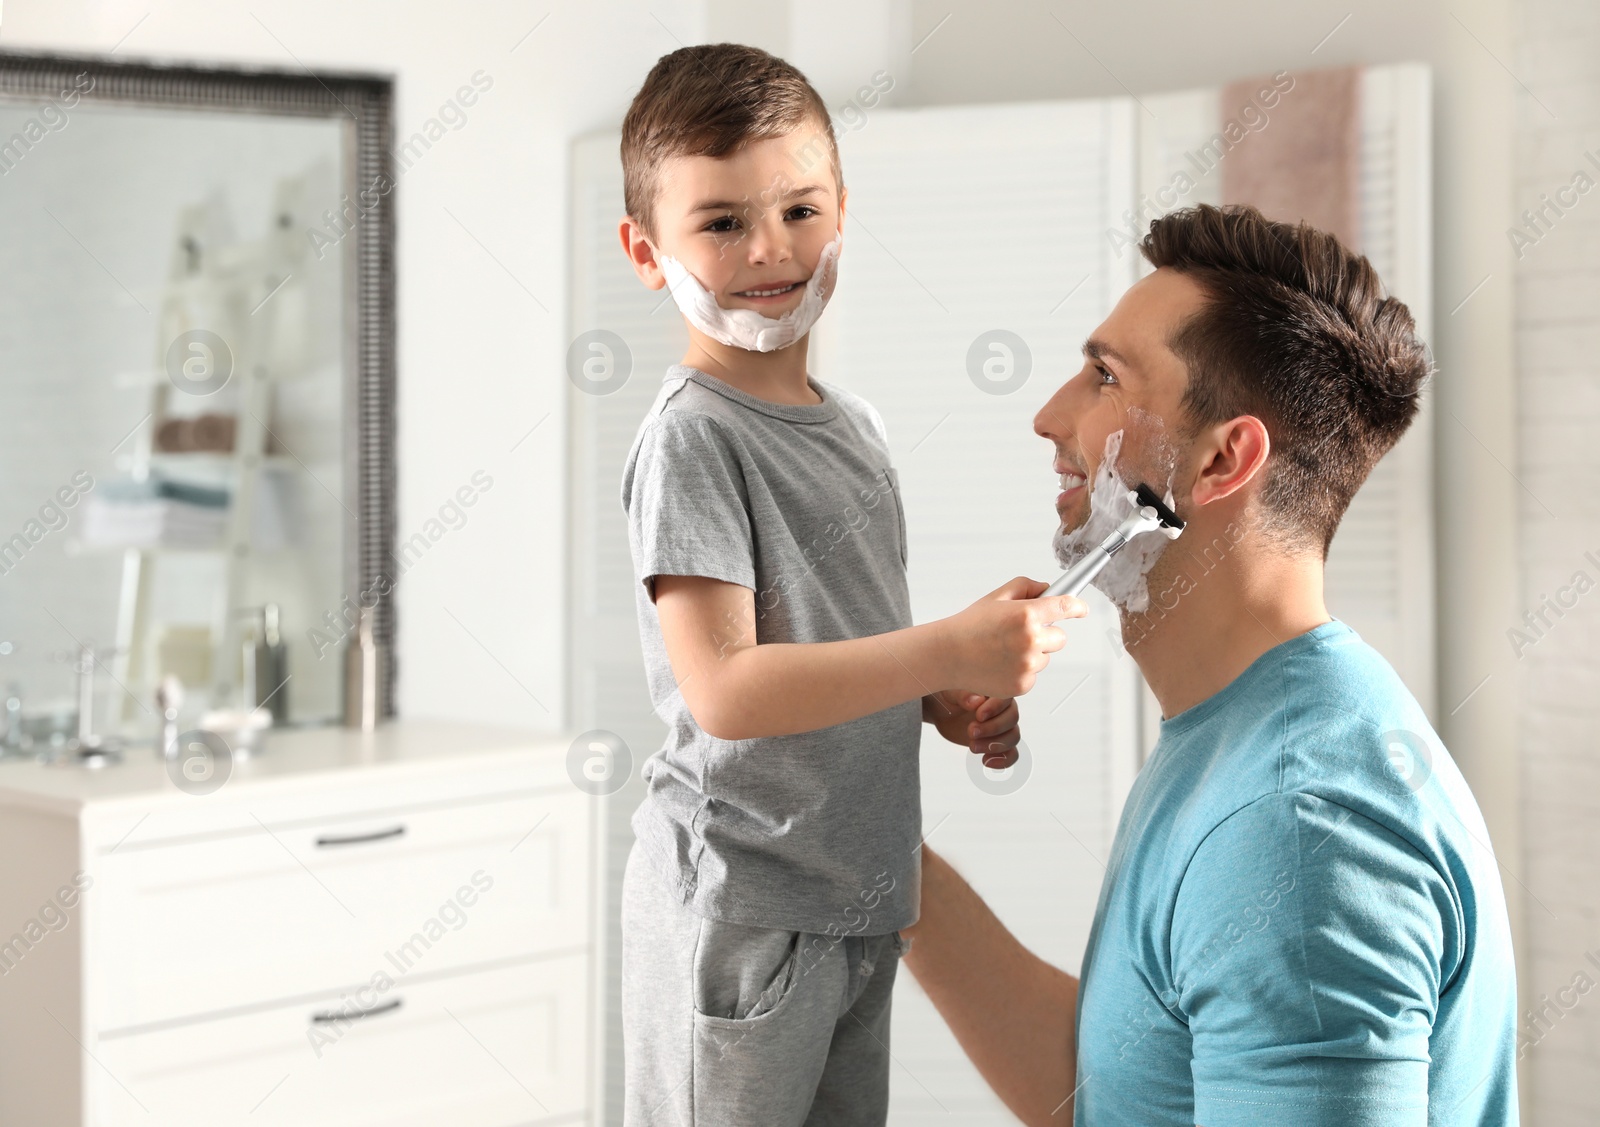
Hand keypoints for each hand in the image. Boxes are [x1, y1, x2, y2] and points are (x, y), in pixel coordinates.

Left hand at [924, 690, 1021, 767]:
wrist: (945, 712)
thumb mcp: (952, 693)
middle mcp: (1005, 709)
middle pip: (1012, 720)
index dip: (995, 708)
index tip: (978, 716)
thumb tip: (977, 701)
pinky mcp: (998, 743)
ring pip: (1013, 737)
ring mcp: (1004, 728)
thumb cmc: (950, 697)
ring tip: (972, 746)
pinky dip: (1003, 760)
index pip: (1006, 699)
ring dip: (995, 745)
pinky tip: (986, 761)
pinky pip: (1011, 754)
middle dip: (992, 728)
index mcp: (997, 692)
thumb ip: (964, 695)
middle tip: (971, 731)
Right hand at [938, 577, 1086, 697]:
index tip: (1080, 609)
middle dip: (1048, 634)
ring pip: (1046, 658)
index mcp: (1026, 614)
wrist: (947, 655)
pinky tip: (1001, 663)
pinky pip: (1034, 675)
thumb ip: (1025, 587)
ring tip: (1005, 650)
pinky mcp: (1023, 684)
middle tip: (1024, 633)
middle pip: (1060, 637)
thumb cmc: (969, 626)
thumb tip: (1048, 589)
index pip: (1065, 606)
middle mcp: (1031, 640)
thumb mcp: (996, 598)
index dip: (1077, 607)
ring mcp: (1028, 665)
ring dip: (1034, 654)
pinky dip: (1022, 670)